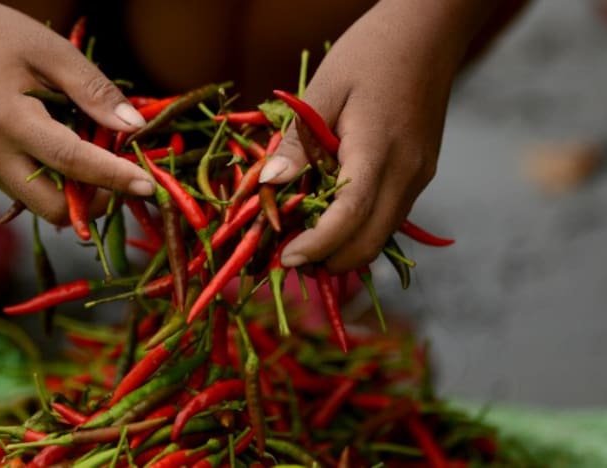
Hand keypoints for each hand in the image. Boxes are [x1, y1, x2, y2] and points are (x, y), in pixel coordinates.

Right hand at [0, 0, 153, 224]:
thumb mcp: (50, 51)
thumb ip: (93, 91)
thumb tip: (133, 127)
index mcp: (8, 120)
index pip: (71, 163)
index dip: (114, 178)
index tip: (149, 187)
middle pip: (54, 208)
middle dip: (95, 202)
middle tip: (125, 178)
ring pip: (40, 205)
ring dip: (77, 196)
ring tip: (100, 161)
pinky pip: (26, 191)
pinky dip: (56, 184)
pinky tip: (71, 157)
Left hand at [259, 0, 482, 271]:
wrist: (429, 30)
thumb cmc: (371, 51)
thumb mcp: (324, 89)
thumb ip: (299, 143)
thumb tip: (269, 184)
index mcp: (379, 150)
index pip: (350, 216)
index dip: (318, 245)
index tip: (287, 259)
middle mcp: (407, 173)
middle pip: (371, 241)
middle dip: (330, 260)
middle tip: (290, 255)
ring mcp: (419, 176)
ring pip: (383, 234)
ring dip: (345, 246)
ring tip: (305, 237)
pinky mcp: (422, 172)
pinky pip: (389, 214)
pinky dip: (360, 227)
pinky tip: (332, 213)